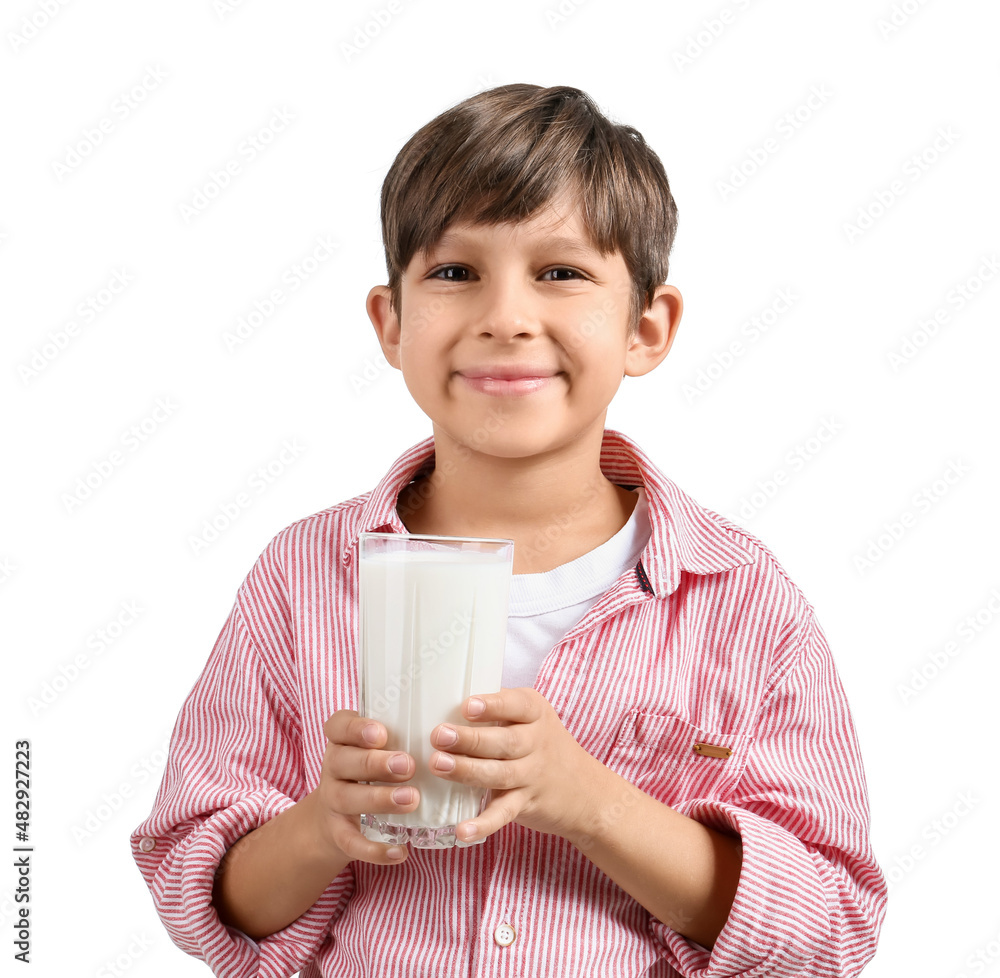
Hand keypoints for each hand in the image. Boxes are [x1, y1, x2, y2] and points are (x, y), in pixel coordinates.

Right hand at [309, 709, 419, 864]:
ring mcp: (333, 800)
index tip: (382, 733)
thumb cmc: (371, 767)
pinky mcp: (338, 833)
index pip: (338, 726)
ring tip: (411, 799)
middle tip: (408, 765)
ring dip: (379, 799)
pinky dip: (374, 850)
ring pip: (347, 798)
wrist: (333, 816)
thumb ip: (401, 733)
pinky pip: (352, 842)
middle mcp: (333, 767)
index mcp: (342, 740)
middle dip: (376, 763)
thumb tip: (453, 724)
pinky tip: (401, 852)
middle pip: (343, 761)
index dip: (356, 729)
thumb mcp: (376, 746)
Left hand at [427, 688, 603, 843]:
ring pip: (499, 774)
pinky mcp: (526, 804)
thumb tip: (447, 697)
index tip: (466, 706)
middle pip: (503, 741)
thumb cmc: (546, 746)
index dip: (491, 706)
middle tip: (439, 736)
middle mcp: (537, 742)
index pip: (515, 705)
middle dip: (470, 739)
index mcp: (536, 713)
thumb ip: (501, 708)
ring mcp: (532, 775)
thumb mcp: (533, 719)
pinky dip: (483, 823)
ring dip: (467, 771)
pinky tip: (462, 830)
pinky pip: (504, 813)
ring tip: (438, 765)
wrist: (588, 793)